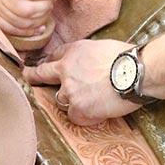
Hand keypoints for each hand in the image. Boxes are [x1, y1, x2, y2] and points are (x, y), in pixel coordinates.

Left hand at [23, 39, 140, 122]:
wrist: (136, 73)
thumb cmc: (128, 59)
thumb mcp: (103, 47)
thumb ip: (89, 56)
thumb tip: (90, 65)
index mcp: (74, 52)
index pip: (54, 56)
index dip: (51, 62)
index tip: (46, 65)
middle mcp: (66, 70)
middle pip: (41, 74)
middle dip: (32, 76)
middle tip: (27, 76)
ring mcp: (69, 91)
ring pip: (61, 100)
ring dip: (73, 101)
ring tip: (92, 101)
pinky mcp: (78, 109)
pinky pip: (75, 117)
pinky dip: (85, 117)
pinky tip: (98, 112)